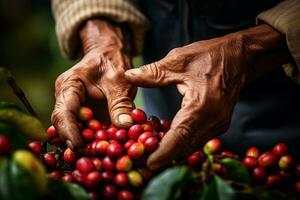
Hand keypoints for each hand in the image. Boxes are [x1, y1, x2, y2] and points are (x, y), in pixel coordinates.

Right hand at [52, 19, 135, 149]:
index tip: (79, 146)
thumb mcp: (120, 82)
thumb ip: (121, 104)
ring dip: (83, 143)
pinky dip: (91, 139)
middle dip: (74, 141)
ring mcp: (73, 107)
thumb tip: (125, 127)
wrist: (111, 56)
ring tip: (96, 155)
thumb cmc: (114, 64)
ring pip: (72, 130)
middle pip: (63, 125)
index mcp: (69, 85)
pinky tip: (102, 148)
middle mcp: (66, 98)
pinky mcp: (82, 115)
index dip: (69, 131)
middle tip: (89, 156)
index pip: (63, 112)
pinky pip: (82, 129)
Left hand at [125, 24, 289, 169]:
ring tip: (149, 153)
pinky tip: (165, 141)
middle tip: (140, 160)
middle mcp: (213, 120)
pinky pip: (197, 140)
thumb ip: (153, 72)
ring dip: (171, 152)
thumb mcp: (179, 60)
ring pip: (191, 147)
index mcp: (202, 105)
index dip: (162, 153)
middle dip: (162, 157)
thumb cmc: (210, 56)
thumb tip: (129, 76)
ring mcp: (218, 125)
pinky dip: (180, 144)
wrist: (239, 58)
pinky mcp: (219, 125)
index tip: (146, 164)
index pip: (180, 137)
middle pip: (185, 148)